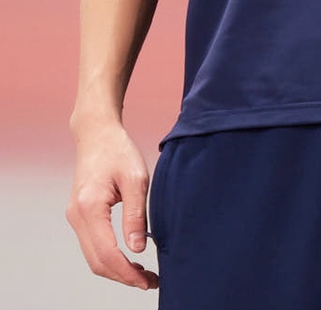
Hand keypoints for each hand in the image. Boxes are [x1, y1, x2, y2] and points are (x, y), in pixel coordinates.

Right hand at [66, 120, 157, 288]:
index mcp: (90, 209)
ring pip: (93, 257)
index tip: (147, 281)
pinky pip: (93, 245)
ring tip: (143, 274)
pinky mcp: (80, 215)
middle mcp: (77, 217)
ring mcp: (76, 217)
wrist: (96, 134)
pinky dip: (109, 257)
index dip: (127, 272)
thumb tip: (138, 248)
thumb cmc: (118, 150)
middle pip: (97, 262)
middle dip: (122, 276)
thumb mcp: (136, 178)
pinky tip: (129, 257)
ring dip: (116, 269)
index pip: (107, 254)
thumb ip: (136, 214)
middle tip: (150, 282)